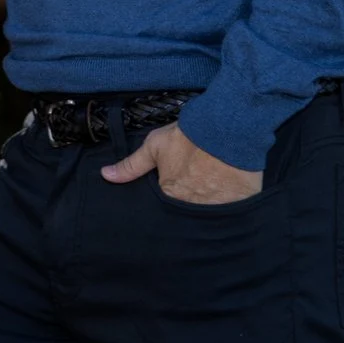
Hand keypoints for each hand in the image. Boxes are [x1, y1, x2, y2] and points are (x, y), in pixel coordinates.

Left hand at [102, 124, 262, 204]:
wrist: (227, 128)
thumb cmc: (189, 136)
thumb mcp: (155, 146)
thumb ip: (131, 165)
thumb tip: (106, 175)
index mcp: (169, 195)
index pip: (165, 205)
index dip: (171, 195)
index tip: (178, 185)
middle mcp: (190, 207)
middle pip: (186, 211)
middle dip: (188, 204)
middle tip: (196, 187)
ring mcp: (215, 209)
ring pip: (207, 214)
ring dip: (208, 206)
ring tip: (212, 189)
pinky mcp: (238, 205)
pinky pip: (231, 213)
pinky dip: (229, 206)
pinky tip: (230, 195)